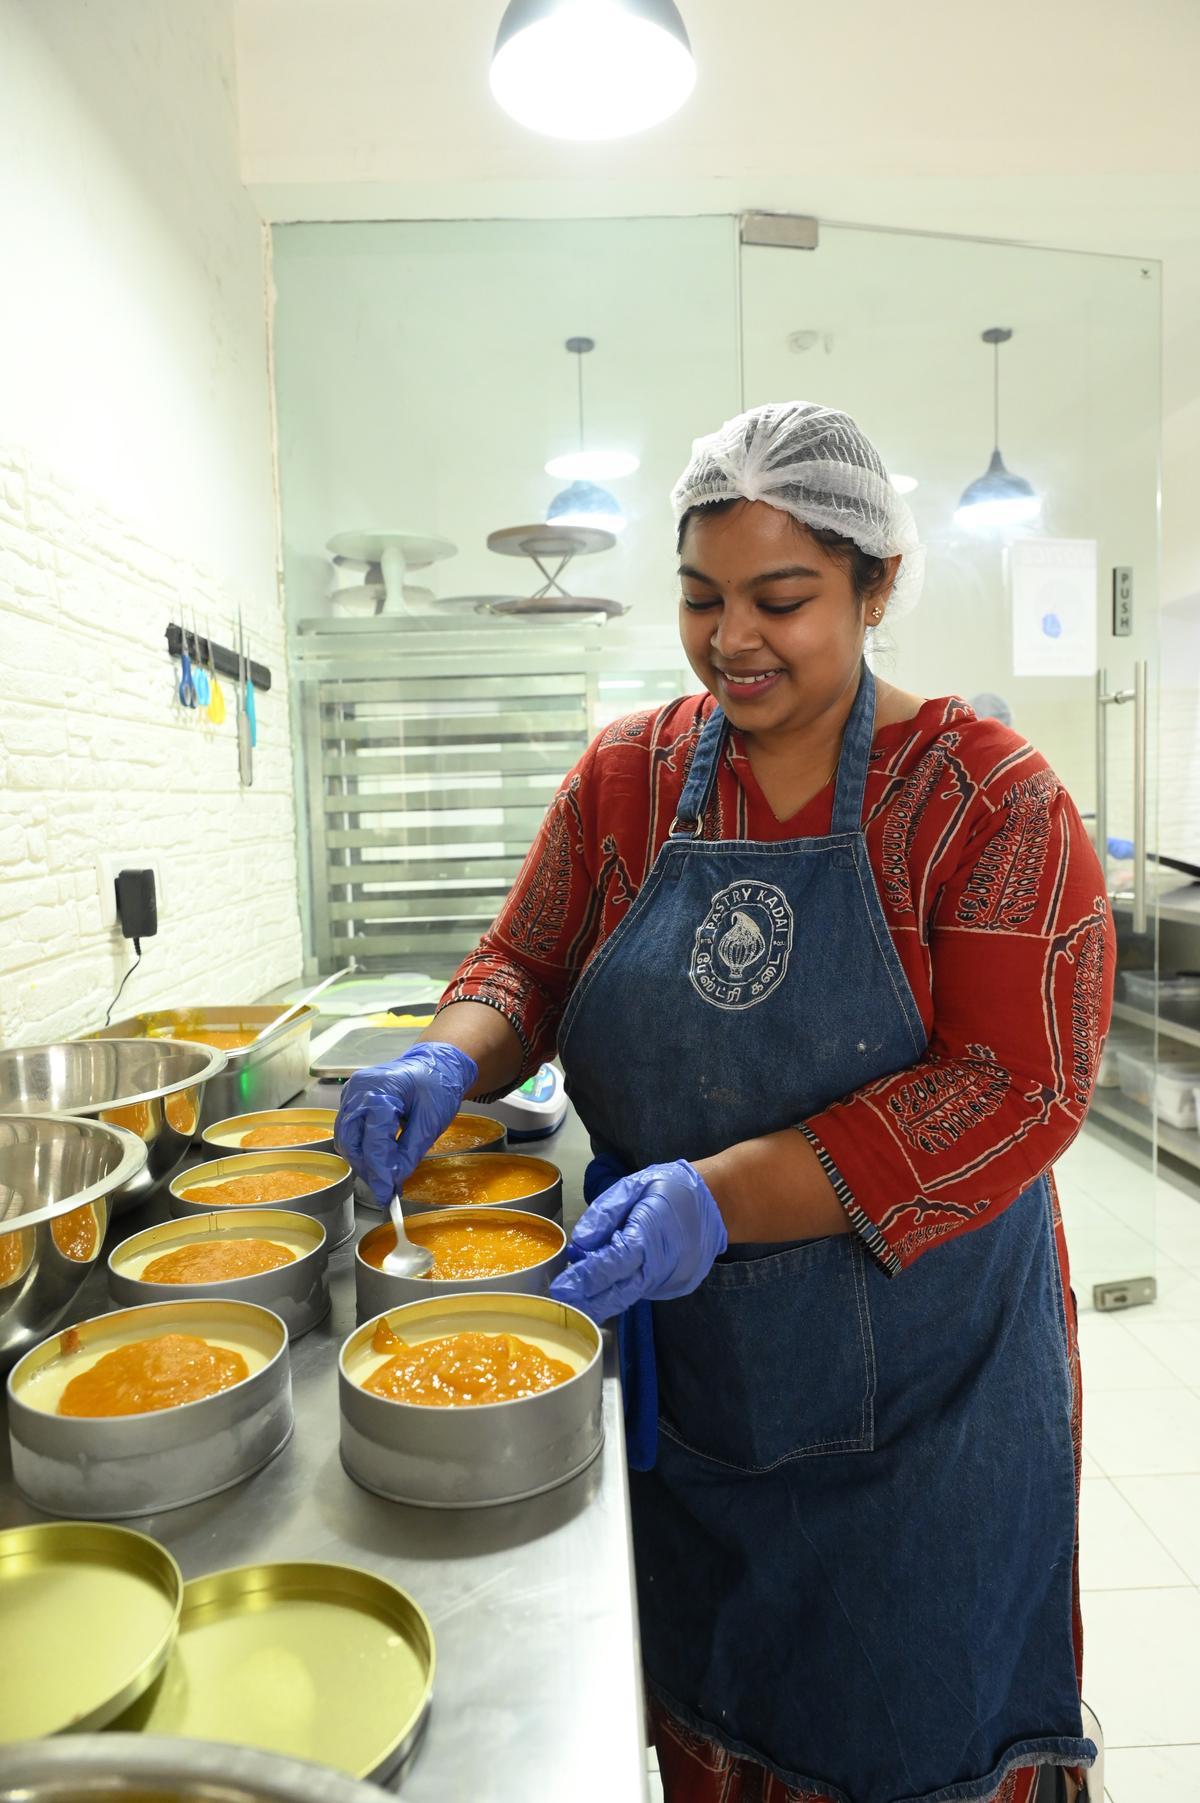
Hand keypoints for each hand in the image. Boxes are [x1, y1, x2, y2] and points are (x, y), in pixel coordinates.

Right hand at [334, 1042, 478, 1204]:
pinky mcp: (353, 1100)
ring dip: (362, 1162)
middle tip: (385, 1190)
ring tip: (383, 1178)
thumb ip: (410, 1152)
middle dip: (367, 1170)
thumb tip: (394, 1180)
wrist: (436, 1063)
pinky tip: (378, 1161)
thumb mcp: (431, 1121)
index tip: (388, 1195)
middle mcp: (359, 1090)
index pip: (373, 1141)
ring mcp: (352, 1093)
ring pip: (346, 1139)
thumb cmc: (437, 1084)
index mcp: (380, 1090)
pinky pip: (350, 1130)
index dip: (380, 1172)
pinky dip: (361, 1149)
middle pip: (351, 1141)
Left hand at [549, 1160, 727, 1324]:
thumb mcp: (633, 1186)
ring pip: (630, 1295)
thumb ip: (605, 1213)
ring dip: (603, 1297)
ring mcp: (672, 1280)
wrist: (716, 1202)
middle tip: (562, 1302)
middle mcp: (662, 1265)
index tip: (560, 1288)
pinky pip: (644, 1291)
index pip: (611, 1264)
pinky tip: (610, 1283)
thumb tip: (580, 1242)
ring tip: (578, 1293)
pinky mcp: (678, 1286)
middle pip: (619, 1293)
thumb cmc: (670, 1188)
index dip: (584, 1278)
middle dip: (588, 1301)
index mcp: (649, 1235)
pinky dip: (625, 1289)